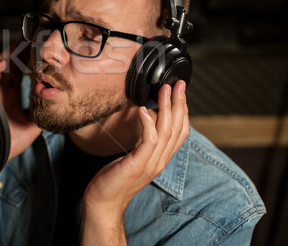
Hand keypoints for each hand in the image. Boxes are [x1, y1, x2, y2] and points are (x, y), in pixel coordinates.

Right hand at [0, 45, 41, 160]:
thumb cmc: (7, 145)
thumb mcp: (31, 126)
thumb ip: (42, 113)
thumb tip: (56, 104)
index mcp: (9, 96)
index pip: (20, 73)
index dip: (30, 61)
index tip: (41, 49)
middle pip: (11, 64)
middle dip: (22, 50)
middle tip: (35, 36)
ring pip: (1, 63)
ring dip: (12, 52)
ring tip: (25, 40)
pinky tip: (11, 55)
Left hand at [83, 80, 189, 216]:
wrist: (103, 203)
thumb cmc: (114, 180)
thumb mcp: (134, 158)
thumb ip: (144, 142)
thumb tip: (146, 119)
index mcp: (161, 158)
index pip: (180, 132)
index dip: (183, 111)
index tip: (180, 92)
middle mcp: (160, 160)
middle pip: (178, 128)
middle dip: (180, 104)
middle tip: (179, 84)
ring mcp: (151, 163)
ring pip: (166, 131)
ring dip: (167, 108)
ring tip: (164, 90)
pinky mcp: (138, 164)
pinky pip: (149, 140)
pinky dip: (148, 123)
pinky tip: (142, 109)